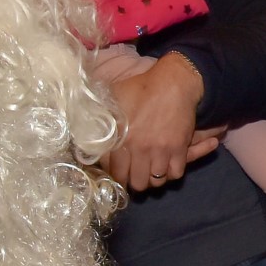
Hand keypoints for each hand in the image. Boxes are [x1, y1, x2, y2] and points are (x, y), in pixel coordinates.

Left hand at [104, 53, 215, 190]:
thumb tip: (86, 133)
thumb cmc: (141, 88)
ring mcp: (161, 151)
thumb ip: (100, 118)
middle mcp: (140, 149)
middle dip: (134, 180)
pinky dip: (171, 172)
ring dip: (152, 177)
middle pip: (136, 182)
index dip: (117, 175)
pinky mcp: (179, 149)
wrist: (174, 82)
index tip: (120, 172)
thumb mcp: (113, 99)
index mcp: (121, 139)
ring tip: (150, 170)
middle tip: (135, 173)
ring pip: (156, 181)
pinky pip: (175, 173)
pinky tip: (166, 165)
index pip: (116, 172)